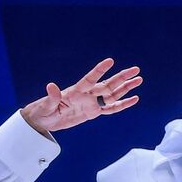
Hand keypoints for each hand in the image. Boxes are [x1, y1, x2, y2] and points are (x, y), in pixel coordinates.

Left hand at [20, 58, 141, 133]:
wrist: (43, 120)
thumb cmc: (41, 111)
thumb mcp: (45, 106)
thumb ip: (51, 97)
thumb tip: (50, 85)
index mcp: (75, 92)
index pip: (90, 79)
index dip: (99, 70)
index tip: (110, 61)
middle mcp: (85, 95)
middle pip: (107, 84)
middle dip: (121, 77)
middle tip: (136, 69)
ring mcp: (90, 103)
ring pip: (111, 94)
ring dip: (125, 87)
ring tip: (139, 79)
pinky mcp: (92, 113)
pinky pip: (110, 109)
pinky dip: (122, 104)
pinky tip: (134, 99)